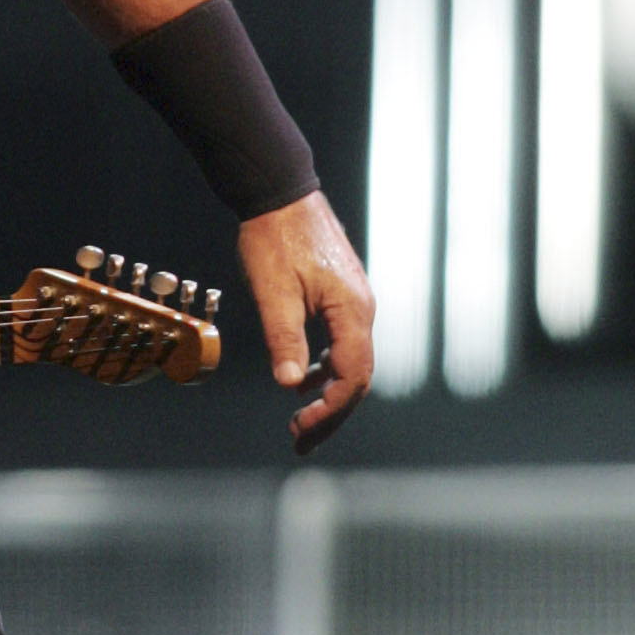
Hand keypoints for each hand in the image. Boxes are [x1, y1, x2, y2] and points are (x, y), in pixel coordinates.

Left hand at [236, 189, 374, 454]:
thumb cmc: (274, 237)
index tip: (301, 429)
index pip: (352, 377)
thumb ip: (283, 338)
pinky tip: (299, 379)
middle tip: (301, 441)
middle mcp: (361, 309)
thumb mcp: (273, 291)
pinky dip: (322, 368)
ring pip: (348, 361)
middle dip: (330, 412)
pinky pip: (340, 343)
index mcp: (351, 311)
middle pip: (355, 376)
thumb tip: (288, 385)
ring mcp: (353, 302)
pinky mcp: (341, 296)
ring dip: (326, 393)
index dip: (330, 410)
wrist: (280, 193)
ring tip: (299, 420)